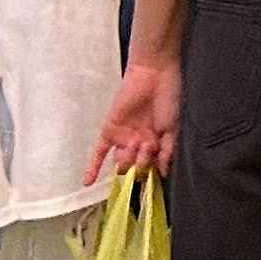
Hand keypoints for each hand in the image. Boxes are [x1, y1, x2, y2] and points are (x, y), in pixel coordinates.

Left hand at [92, 54, 179, 179]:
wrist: (153, 75)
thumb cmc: (168, 98)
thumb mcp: (173, 128)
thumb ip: (167, 151)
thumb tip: (162, 174)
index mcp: (155, 143)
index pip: (150, 169)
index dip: (150, 176)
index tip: (151, 185)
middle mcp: (138, 143)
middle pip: (135, 168)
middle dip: (141, 165)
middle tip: (148, 150)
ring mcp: (123, 138)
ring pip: (121, 163)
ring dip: (129, 161)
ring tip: (140, 144)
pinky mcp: (109, 132)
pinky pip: (99, 153)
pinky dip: (93, 168)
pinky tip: (87, 183)